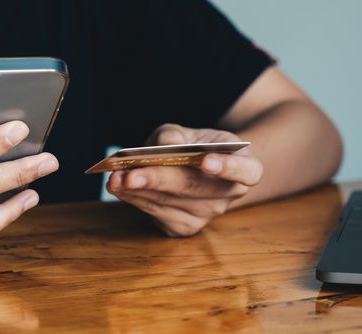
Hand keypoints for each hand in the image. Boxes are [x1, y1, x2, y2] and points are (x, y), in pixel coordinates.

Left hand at [106, 124, 262, 236]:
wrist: (196, 172)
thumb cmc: (196, 147)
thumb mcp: (190, 133)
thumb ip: (175, 135)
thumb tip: (165, 144)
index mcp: (246, 168)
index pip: (246, 171)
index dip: (228, 167)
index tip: (205, 160)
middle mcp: (229, 196)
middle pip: (195, 188)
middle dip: (158, 180)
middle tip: (129, 174)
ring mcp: (207, 216)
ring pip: (169, 202)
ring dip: (137, 190)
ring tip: (114, 177)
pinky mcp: (183, 228)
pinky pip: (156, 213)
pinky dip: (134, 199)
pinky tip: (118, 187)